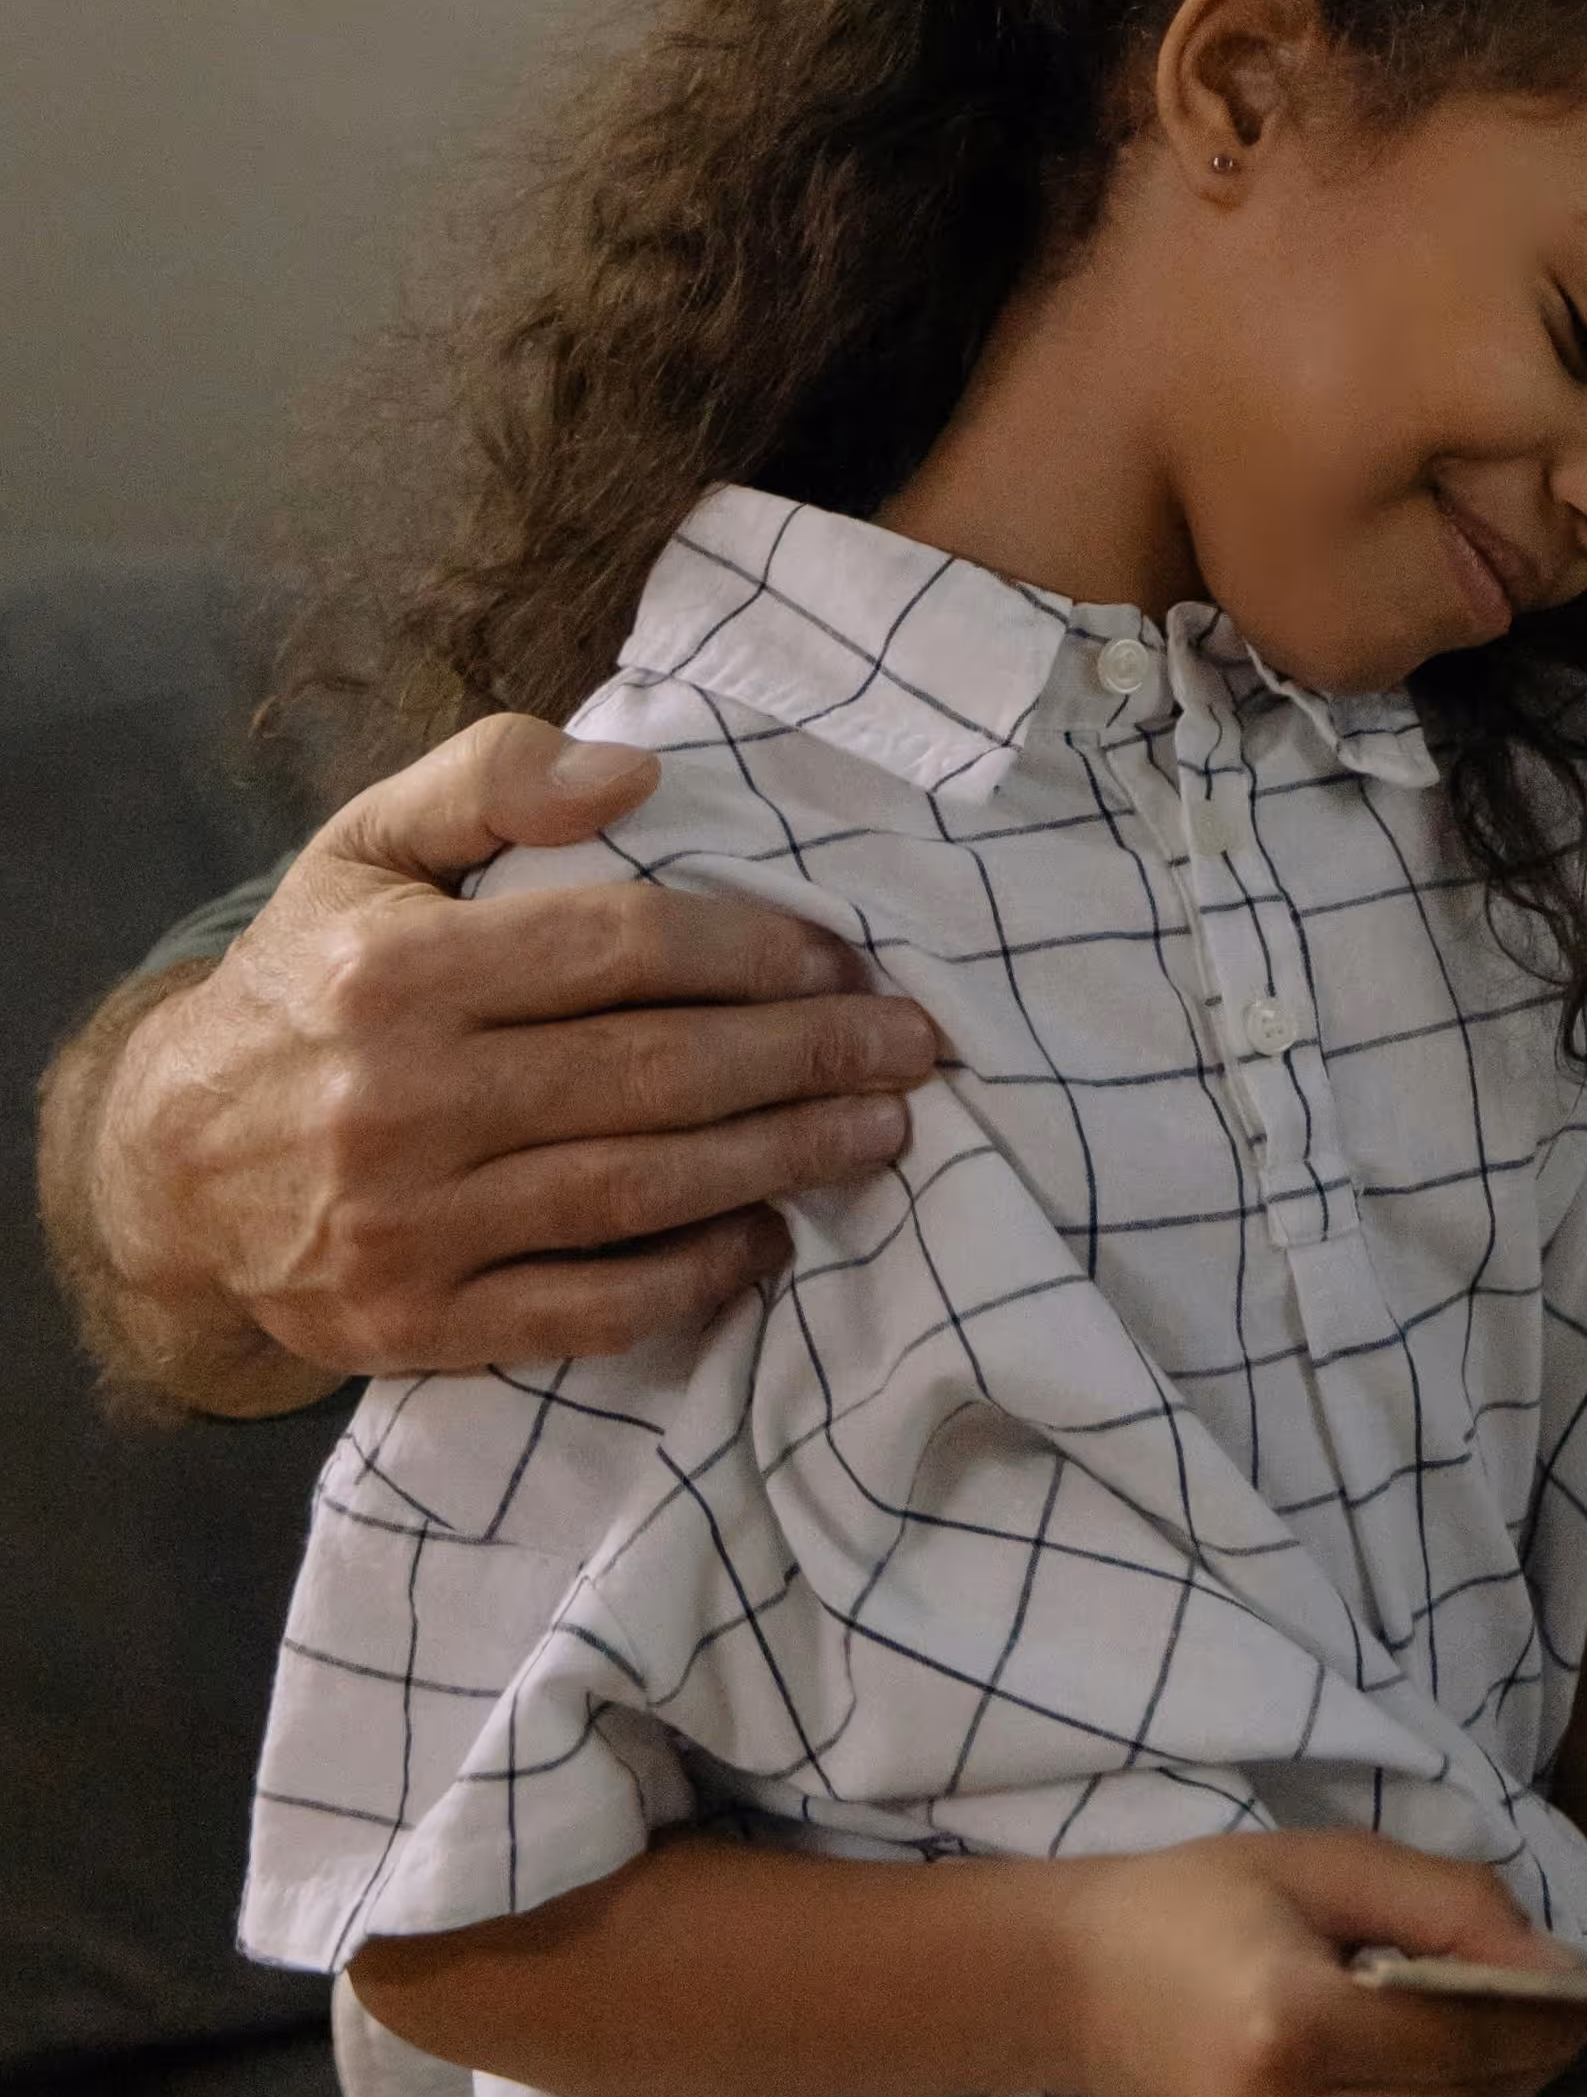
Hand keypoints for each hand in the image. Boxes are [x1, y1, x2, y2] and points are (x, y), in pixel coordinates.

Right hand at [77, 714, 941, 1404]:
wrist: (165, 1163)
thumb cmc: (307, 982)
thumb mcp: (366, 848)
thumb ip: (490, 778)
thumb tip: (632, 769)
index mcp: (393, 972)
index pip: (618, 948)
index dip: (751, 949)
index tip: (841, 956)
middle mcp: (394, 1102)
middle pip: (651, 1073)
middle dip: (804, 1057)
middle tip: (910, 1045)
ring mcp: (402, 1227)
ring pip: (635, 1189)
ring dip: (780, 1159)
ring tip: (881, 1131)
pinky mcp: (410, 1328)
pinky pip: (582, 1309)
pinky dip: (690, 1279)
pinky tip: (769, 1238)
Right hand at [1052, 1833, 1586, 2096]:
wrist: (1082, 1983)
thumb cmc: (1208, 1900)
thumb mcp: (1334, 1866)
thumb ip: (1452, 1909)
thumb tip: (1560, 1965)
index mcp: (1289, 2028)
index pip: (1461, 2042)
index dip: (1548, 2019)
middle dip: (1535, 2059)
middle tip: (1577, 2010)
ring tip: (1523, 2035)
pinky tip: (1450, 2075)